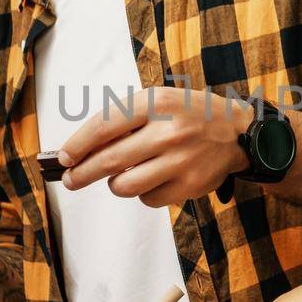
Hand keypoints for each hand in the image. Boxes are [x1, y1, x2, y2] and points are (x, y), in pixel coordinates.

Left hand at [58, 86, 250, 206]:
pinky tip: (154, 179)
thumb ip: (123, 121)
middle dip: (81, 174)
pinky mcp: (190, 185)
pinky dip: (143, 193)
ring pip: (124, 186)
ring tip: (122, 175)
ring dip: (115, 184)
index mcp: (155, 103)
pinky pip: (148, 199)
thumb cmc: (188, 114)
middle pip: (108, 161)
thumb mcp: (158, 101)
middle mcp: (168, 131)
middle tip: (71, 179)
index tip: (64, 158)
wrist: (237, 130)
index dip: (78, 145)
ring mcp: (180, 160)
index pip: (104, 126)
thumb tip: (81, 150)